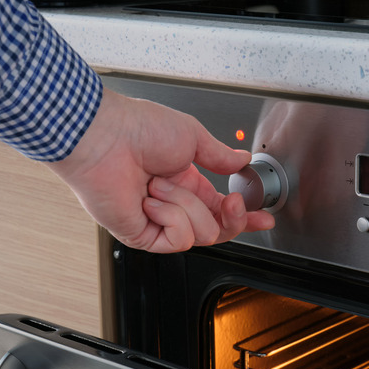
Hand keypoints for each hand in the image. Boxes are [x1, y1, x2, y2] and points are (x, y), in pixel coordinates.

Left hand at [47, 88, 274, 252]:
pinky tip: (150, 200)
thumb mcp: (193, 136)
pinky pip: (178, 239)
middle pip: (217, 229)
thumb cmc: (139, 128)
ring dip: (186, 205)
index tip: (264, 218)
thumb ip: (221, 155)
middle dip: (232, 217)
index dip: (246, 217)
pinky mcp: (143, 234)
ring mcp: (158, 221)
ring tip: (159, 184)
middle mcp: (174, 203)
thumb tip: (241, 160)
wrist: (105, 137)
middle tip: (231, 200)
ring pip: (201, 234)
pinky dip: (170, 217)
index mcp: (187, 182)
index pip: (222, 210)